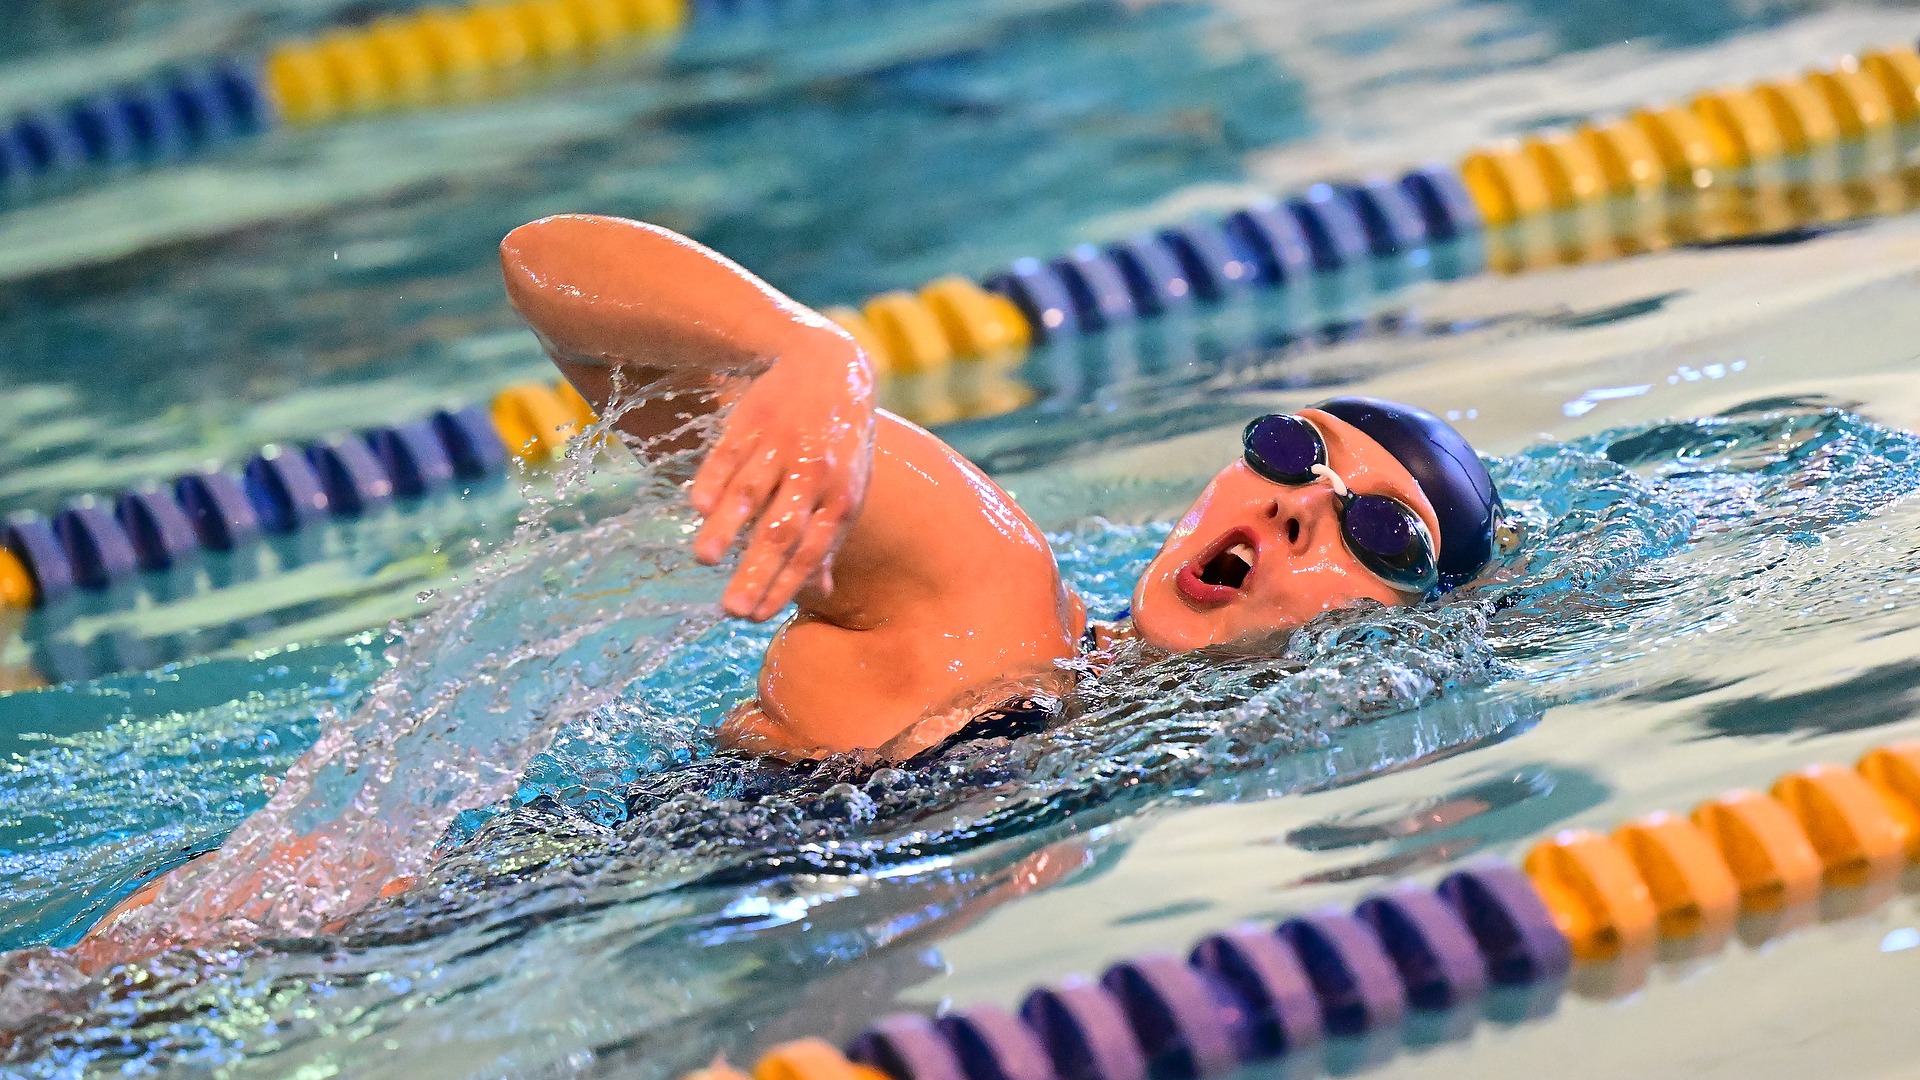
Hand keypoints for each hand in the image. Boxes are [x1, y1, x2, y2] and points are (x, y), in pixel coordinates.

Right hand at [688, 339, 874, 620]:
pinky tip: (697, 508)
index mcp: (841, 498)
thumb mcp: (848, 488)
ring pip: (752, 492)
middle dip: (756, 571)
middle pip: (781, 529)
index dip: (784, 584)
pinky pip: (730, 454)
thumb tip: (821, 594)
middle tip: (730, 610)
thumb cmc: (839, 444)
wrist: (830, 368)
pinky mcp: (754, 421)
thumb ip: (828, 538)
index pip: (811, 550)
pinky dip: (713, 480)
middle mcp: (814, 475)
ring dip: (726, 527)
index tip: (757, 618)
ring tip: (703, 560)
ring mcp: (783, 446)